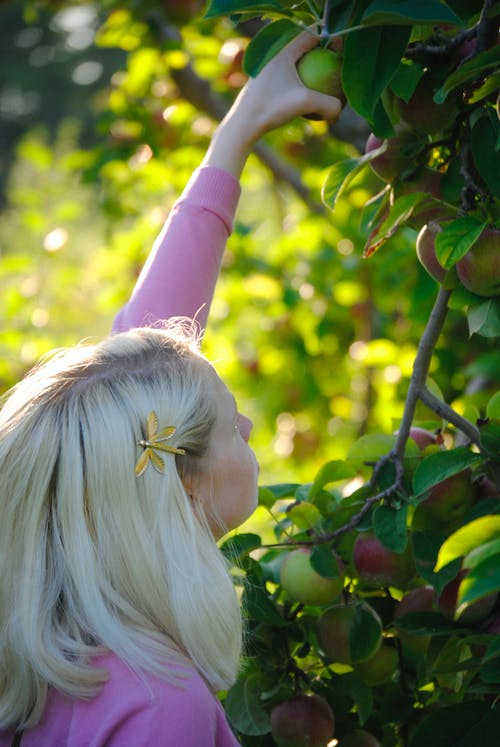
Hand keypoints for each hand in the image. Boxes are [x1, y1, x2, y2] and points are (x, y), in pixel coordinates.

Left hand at [203, 31, 342, 176]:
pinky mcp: (266, 87)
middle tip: (336, 76)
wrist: (243, 125)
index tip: (340, 58)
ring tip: (324, 96)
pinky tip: (309, 109)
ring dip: (313, 78)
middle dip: (323, 60)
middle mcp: (274, 57)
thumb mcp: (305, 103)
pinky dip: (301, 91)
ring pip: (298, 69)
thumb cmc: (271, 109)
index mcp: (283, 51)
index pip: (312, 35)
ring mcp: (269, 72)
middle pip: (306, 51)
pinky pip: (290, 83)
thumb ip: (329, 104)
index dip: (330, 42)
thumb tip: (340, 110)